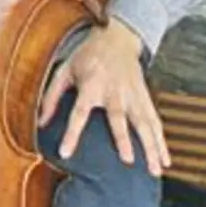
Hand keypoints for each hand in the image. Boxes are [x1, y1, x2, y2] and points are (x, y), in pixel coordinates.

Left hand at [37, 21, 170, 176]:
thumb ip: (52, 96)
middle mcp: (114, 90)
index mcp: (91, 84)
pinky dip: (161, 140)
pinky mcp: (144, 96)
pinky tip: (165, 159)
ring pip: (143, 122)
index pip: (79, 112)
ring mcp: (132, 94)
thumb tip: (40, 122)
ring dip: (151, 146)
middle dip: (123, 139)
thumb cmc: (88, 55)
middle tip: (128, 160)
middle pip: (119, 117)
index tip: (65, 152)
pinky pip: (154, 120)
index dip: (72, 132)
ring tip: (155, 169)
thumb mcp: (65, 69)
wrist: (117, 37)